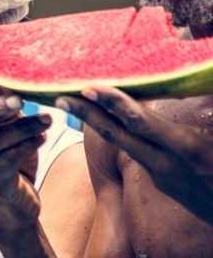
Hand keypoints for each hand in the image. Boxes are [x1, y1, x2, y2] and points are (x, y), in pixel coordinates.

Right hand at [0, 68, 47, 229]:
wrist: (13, 206)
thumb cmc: (10, 162)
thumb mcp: (4, 133)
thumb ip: (3, 111)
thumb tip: (11, 76)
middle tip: (19, 99)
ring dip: (22, 127)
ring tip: (48, 119)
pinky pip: (8, 160)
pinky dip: (28, 146)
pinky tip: (44, 137)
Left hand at [57, 85, 212, 224]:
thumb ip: (208, 108)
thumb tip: (204, 76)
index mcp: (186, 150)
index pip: (142, 124)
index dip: (115, 104)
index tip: (91, 88)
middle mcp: (166, 164)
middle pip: (118, 136)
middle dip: (88, 115)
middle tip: (61, 96)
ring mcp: (161, 175)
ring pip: (123, 144)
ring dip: (98, 124)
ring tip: (75, 104)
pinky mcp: (162, 181)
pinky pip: (137, 152)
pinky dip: (120, 135)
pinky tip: (107, 120)